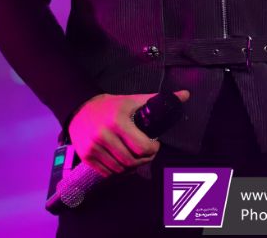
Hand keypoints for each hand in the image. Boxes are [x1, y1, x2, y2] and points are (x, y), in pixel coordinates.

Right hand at [67, 90, 189, 176]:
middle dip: (144, 160)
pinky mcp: (85, 157)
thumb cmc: (113, 105)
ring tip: (135, 158)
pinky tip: (122, 163)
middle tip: (147, 154)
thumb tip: (186, 94)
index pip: (142, 147)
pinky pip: (106, 173)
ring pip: (119, 169)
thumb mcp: (134, 100)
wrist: (80, 107)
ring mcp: (93, 147)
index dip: (153, 150)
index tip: (155, 146)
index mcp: (118, 121)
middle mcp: (104, 135)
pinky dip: (117, 172)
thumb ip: (159, 99)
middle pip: (131, 161)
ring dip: (131, 168)